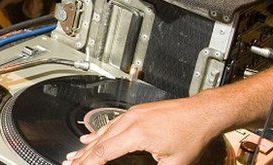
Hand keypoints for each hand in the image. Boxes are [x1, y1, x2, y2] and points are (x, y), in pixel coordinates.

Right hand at [64, 96, 218, 164]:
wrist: (203, 113)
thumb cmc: (192, 134)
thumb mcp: (173, 164)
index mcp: (137, 133)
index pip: (105, 151)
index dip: (89, 163)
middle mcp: (132, 120)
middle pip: (100, 141)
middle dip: (83, 156)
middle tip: (69, 164)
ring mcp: (134, 114)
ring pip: (104, 132)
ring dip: (88, 145)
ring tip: (75, 156)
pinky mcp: (138, 112)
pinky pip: (112, 124)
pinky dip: (98, 133)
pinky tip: (89, 138)